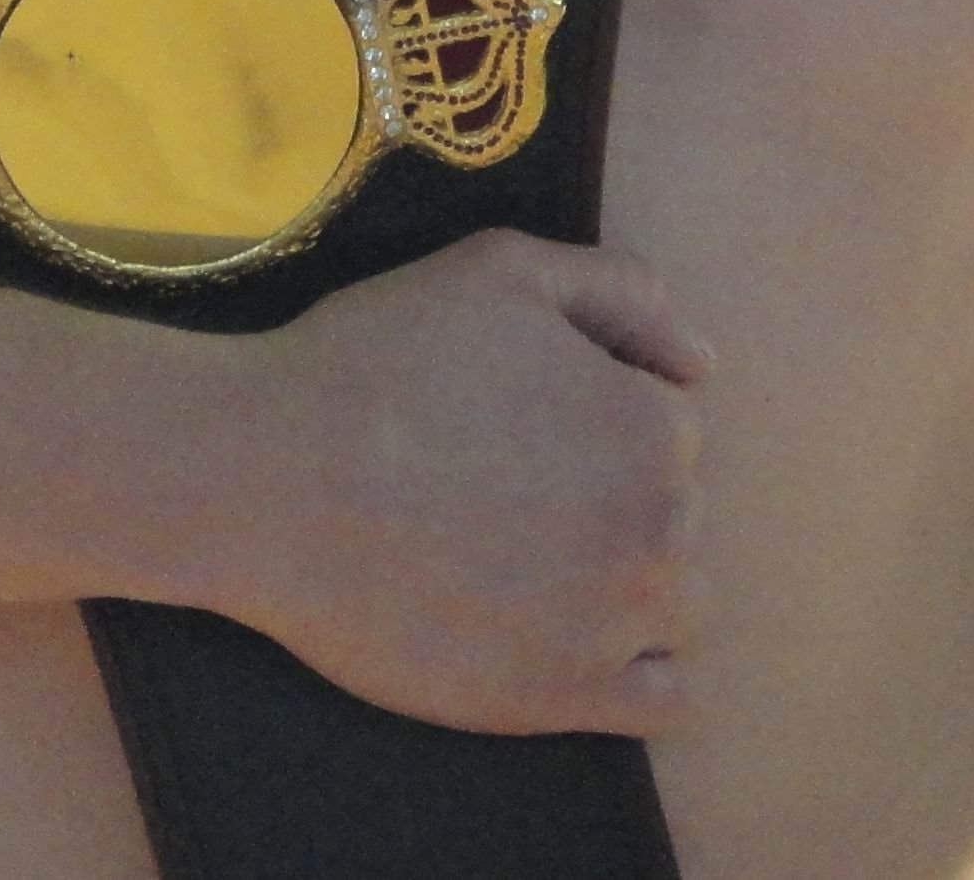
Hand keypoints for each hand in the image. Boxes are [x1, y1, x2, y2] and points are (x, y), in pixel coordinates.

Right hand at [223, 230, 710, 736]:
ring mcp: (613, 625)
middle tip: (512, 495)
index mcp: (656, 427)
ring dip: (633, 589)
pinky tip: (577, 646)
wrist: (273, 476)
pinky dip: (640, 678)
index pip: (670, 428)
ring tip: (537, 569)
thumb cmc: (383, 360)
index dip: (598, 419)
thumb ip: (624, 294)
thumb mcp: (506, 268)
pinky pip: (665, 704)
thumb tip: (700, 366)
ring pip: (678, 608)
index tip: (524, 427)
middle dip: (614, 503)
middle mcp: (658, 530)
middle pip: (675, 517)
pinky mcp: (559, 699)